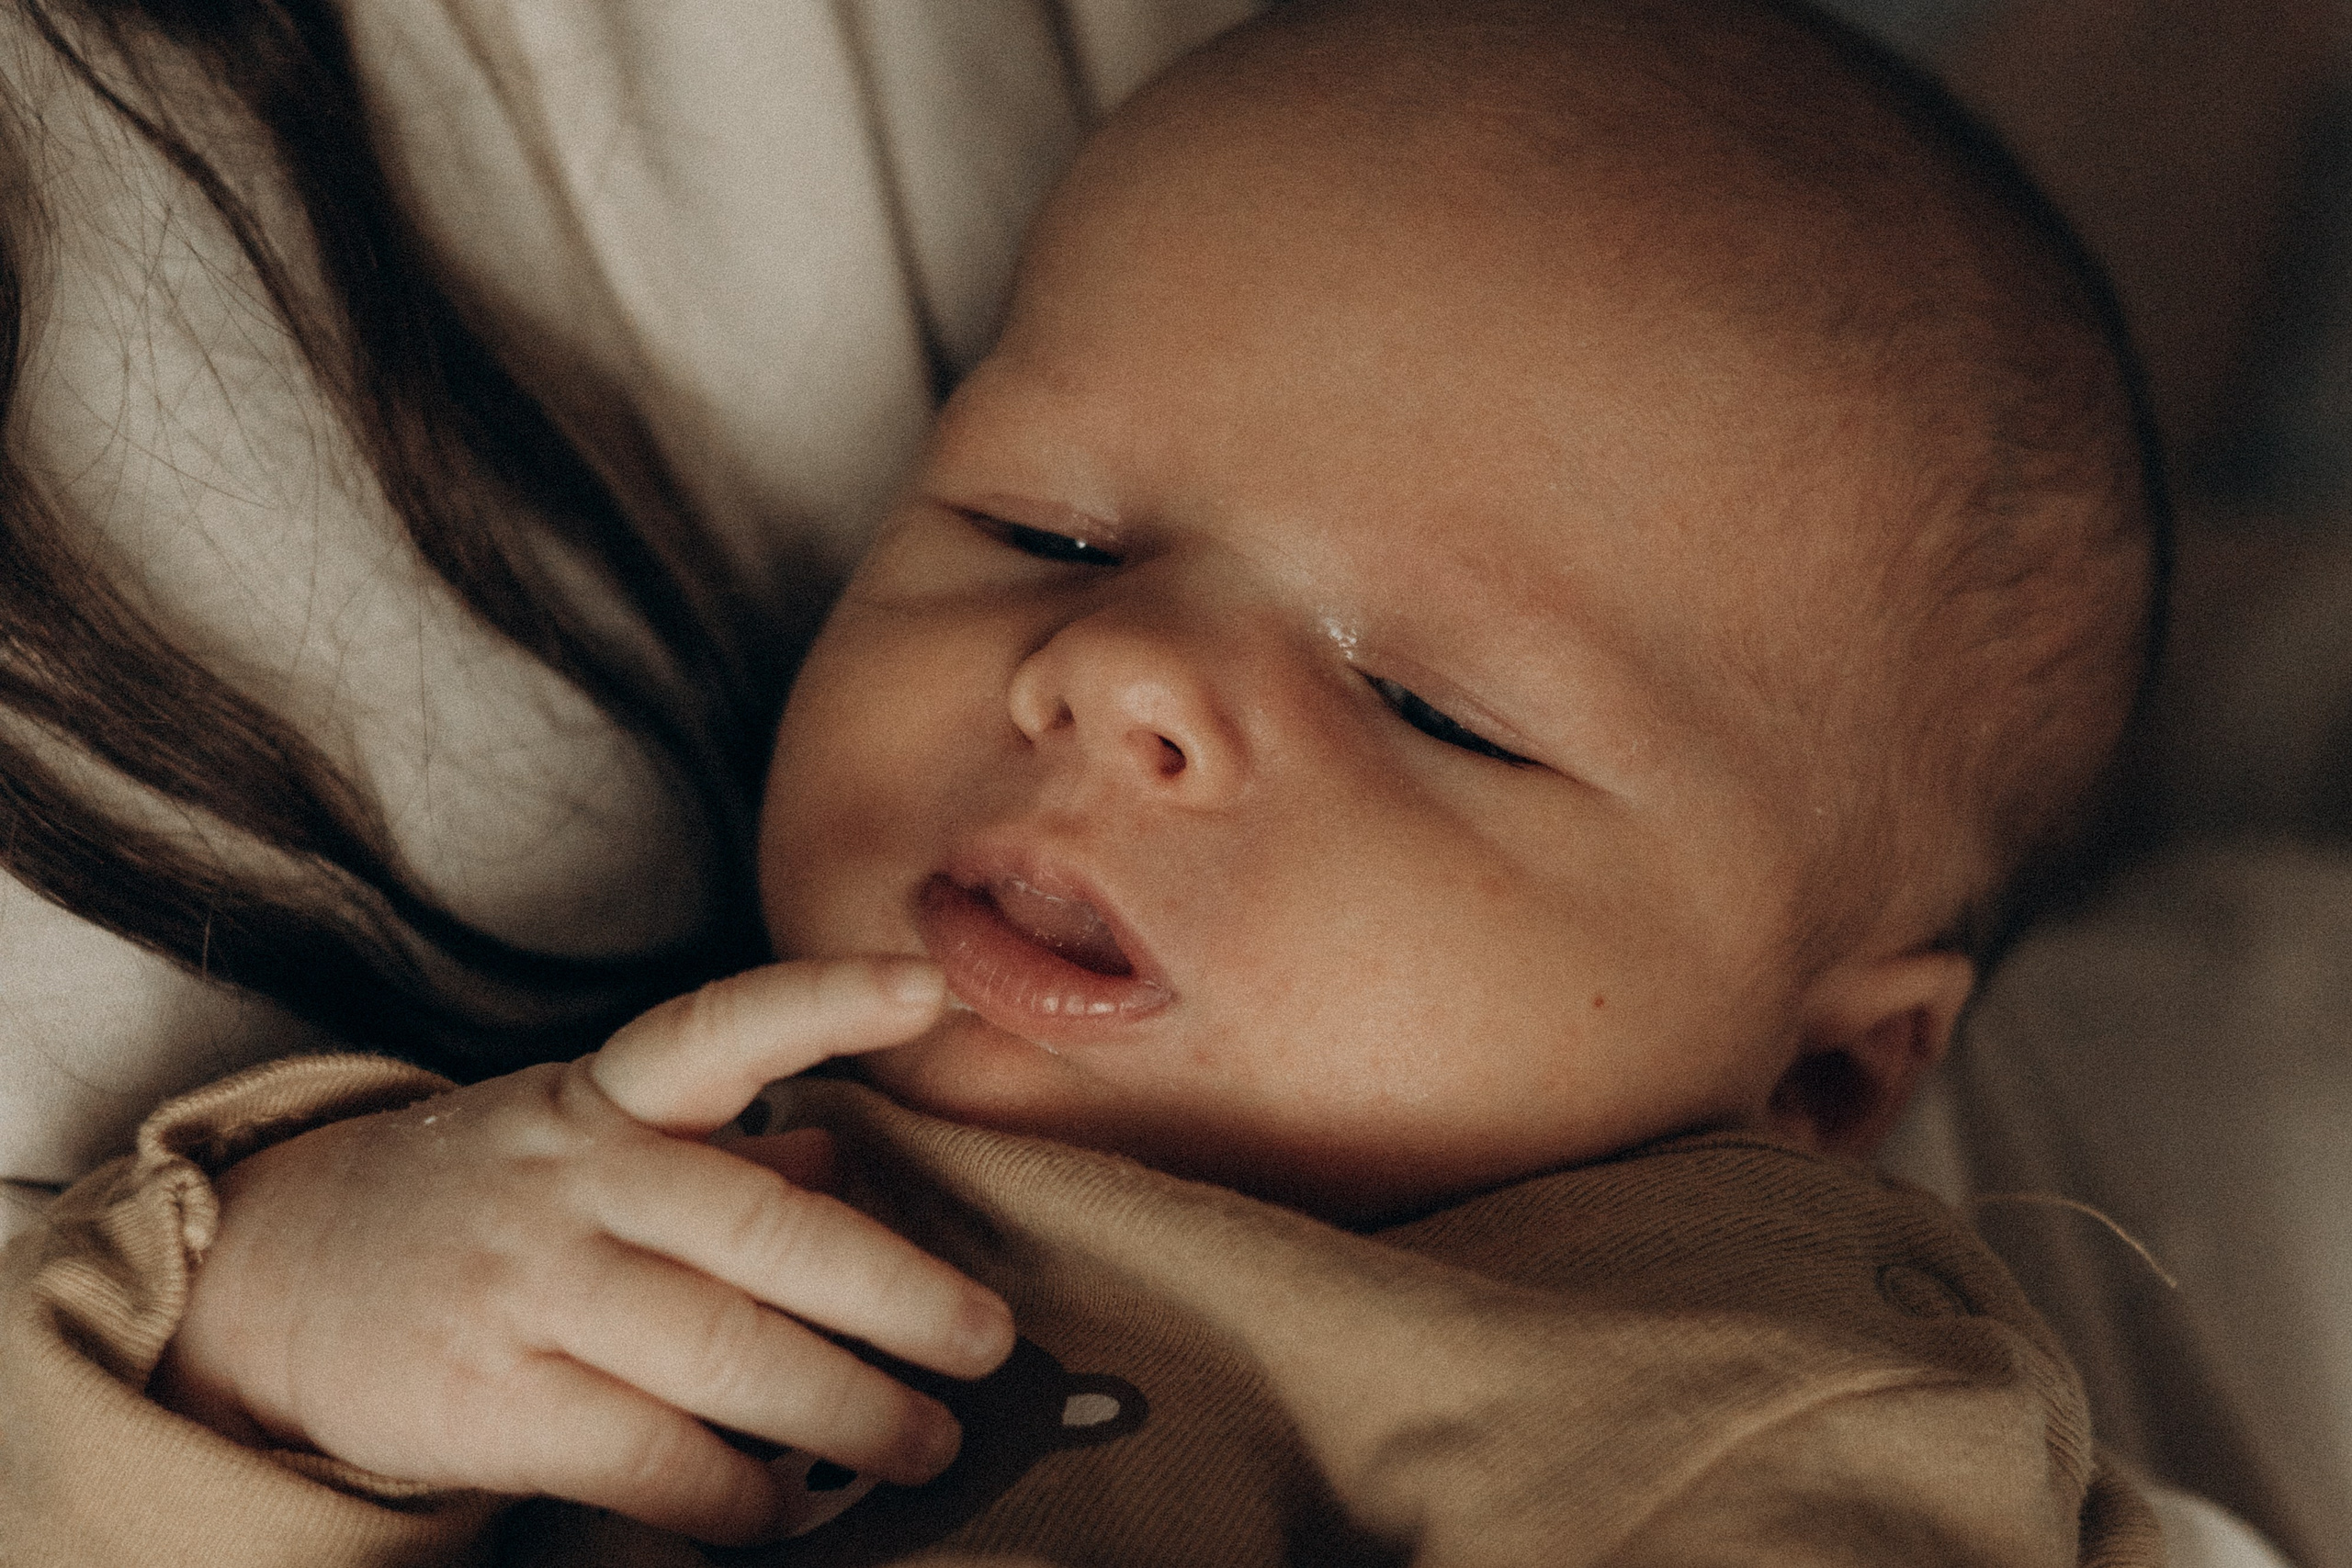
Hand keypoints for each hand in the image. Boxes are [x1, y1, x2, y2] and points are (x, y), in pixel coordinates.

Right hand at [152, 958, 1012, 1545]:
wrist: (269, 1274)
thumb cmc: (480, 1200)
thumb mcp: (589, 1136)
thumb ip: (722, 1147)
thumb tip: (851, 1157)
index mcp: (606, 1099)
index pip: (720, 1027)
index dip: (824, 1002)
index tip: (928, 987)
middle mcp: (575, 1181)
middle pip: (762, 1229)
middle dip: (894, 1291)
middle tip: (989, 1342)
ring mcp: (528, 1289)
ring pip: (720, 1351)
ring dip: (843, 1409)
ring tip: (924, 1444)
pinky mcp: (488, 1401)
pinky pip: (643, 1454)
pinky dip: (731, 1491)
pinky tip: (787, 1507)